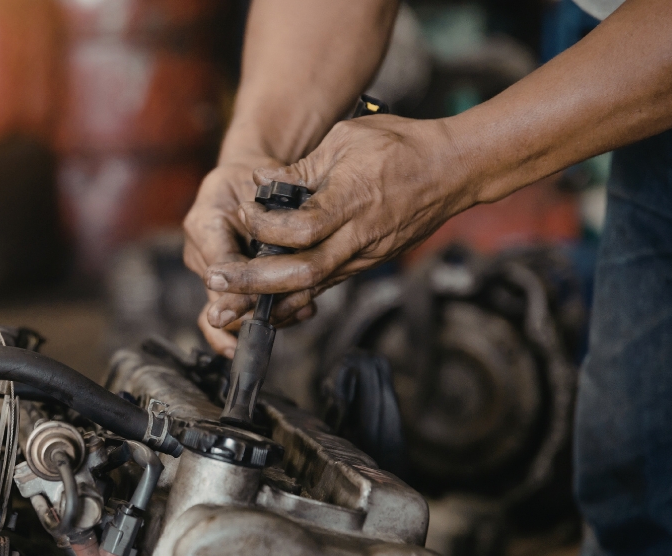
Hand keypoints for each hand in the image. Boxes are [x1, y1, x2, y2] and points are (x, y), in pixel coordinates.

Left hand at [197, 115, 473, 353]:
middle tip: (218, 281)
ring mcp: (365, 255)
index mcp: (352, 200)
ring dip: (268, 297)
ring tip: (230, 300)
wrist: (454, 170)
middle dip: (254, 282)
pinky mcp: (367, 263)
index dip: (264, 227)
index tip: (240, 214)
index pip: (301, 228)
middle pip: (302, 272)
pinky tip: (264, 298)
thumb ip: (302, 169)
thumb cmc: (401, 145)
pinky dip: (293, 293)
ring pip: (312, 287)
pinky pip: (325, 283)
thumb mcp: (345, 139)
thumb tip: (261, 183)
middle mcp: (359, 236)